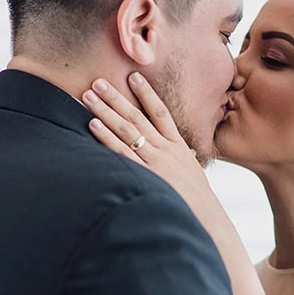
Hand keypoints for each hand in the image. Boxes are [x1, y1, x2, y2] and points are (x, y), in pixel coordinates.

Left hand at [81, 72, 218, 217]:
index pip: (160, 112)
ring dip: (105, 111)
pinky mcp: (145, 175)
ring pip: (126, 129)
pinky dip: (107, 137)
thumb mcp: (193, 173)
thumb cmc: (196, 199)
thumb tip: (188, 154)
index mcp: (178, 146)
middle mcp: (165, 149)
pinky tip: (93, 124)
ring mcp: (155, 161)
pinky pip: (122, 152)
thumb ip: (185, 160)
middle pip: (137, 116)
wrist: (205, 218)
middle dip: (116, 97)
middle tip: (98, 81)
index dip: (146, 93)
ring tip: (88, 96)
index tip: (133, 76)